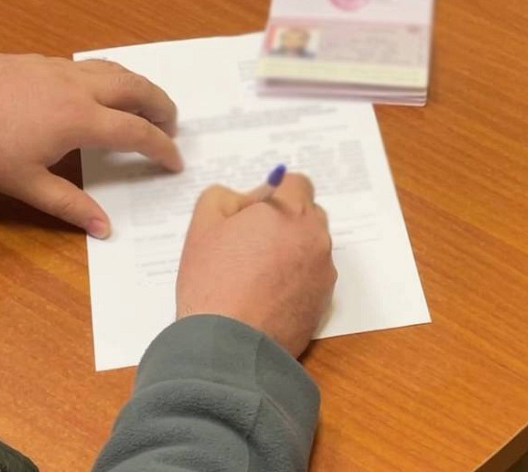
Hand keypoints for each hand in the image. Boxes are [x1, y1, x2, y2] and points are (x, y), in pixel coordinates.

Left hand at [0, 53, 182, 237]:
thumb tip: (104, 229)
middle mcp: (79, 87)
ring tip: (145, 106)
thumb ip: (70, 205)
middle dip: (161, 106)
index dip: (161, 148)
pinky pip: (93, 65)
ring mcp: (61, 68)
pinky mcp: (43, 61)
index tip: (174, 161)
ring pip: (116, 70)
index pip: (136, 132)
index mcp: (80, 118)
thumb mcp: (26, 184)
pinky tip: (103, 90)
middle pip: (137, 89)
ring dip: (139, 87)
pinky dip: (113, 77)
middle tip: (172, 126)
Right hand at [176, 173, 334, 357]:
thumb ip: (226, 196)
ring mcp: (324, 273)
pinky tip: (266, 297)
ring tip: (256, 276)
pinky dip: (296, 281)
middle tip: (250, 243)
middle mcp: (316, 239)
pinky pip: (312, 279)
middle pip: (308, 215)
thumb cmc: (212, 281)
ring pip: (310, 249)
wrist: (227, 344)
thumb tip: (248, 199)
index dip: (273, 194)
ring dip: (291, 252)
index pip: (297, 183)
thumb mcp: (204, 223)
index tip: (253, 214)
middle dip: (285, 222)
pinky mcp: (324, 304)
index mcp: (290, 212)